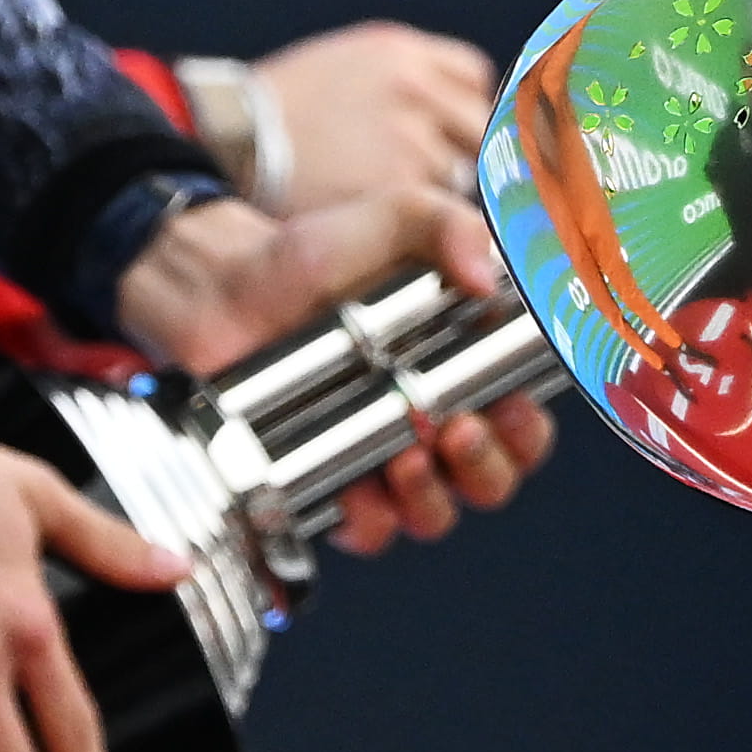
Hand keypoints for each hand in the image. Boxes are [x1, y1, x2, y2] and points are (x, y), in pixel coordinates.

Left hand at [110, 190, 554, 554]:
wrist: (224, 288)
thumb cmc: (312, 257)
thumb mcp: (392, 219)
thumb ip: (449, 227)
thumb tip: (486, 277)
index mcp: (462, 372)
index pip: (523, 423)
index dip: (527, 428)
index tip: (508, 403)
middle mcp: (431, 423)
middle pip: (494, 480)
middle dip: (489, 467)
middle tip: (460, 429)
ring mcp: (380, 460)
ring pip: (437, 514)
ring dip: (435, 498)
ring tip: (409, 459)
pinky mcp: (329, 486)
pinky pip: (367, 531)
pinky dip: (371, 520)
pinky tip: (359, 490)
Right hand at [242, 20, 492, 206]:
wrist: (225, 144)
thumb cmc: (277, 115)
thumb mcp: (342, 67)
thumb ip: (403, 84)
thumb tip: (450, 114)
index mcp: (401, 53)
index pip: (473, 77)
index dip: (461, 110)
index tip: (447, 133)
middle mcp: (415, 89)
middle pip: (478, 127)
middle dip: (459, 151)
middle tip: (419, 173)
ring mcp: (413, 136)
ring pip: (462, 173)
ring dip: (438, 189)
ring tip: (385, 196)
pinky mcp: (403, 186)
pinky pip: (438, 208)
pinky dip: (419, 218)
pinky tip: (381, 216)